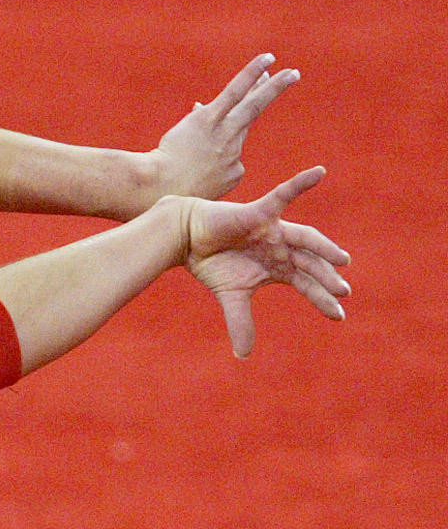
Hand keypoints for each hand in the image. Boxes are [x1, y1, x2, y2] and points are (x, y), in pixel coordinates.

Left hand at [150, 53, 300, 200]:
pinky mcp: (209, 119)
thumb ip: (197, 142)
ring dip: (274, 87)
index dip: (222, 128)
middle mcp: (232, 149)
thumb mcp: (190, 173)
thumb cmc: (168, 184)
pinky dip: (251, 75)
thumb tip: (197, 108)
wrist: (161, 186)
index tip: (208, 119)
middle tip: (290, 81)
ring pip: (253, 106)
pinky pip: (235, 93)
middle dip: (270, 98)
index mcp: (229, 167)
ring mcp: (223, 133)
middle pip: (251, 117)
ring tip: (291, 73)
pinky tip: (266, 61)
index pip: (231, 139)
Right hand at [176, 167, 350, 357]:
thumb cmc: (210, 263)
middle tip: (343, 292)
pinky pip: (283, 194)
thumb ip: (241, 323)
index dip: (322, 299)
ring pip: (306, 239)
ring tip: (342, 262)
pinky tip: (319, 172)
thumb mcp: (231, 296)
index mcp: (278, 268)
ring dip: (324, 248)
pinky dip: (301, 183)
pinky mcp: (260, 213)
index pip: (307, 284)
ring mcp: (273, 229)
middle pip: (312, 264)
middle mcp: (281, 248)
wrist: (185, 239)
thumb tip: (244, 356)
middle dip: (327, 278)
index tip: (339, 315)